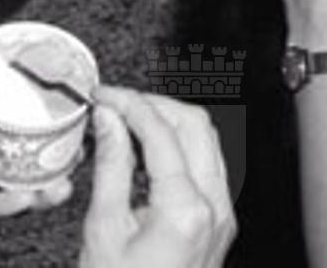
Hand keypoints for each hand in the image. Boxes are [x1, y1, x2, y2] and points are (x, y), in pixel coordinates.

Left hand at [0, 40, 71, 232]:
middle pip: (16, 149)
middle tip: (83, 140)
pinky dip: (4, 205)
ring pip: (7, 184)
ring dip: (37, 184)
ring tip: (65, 178)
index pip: (5, 104)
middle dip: (50, 149)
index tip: (67, 93)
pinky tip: (26, 196)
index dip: (35, 102)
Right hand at [79, 86, 234, 267]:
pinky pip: (208, 167)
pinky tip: (150, 152)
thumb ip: (111, 165)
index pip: (161, 129)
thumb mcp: (104, 229)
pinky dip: (181, 147)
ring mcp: (223, 219)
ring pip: (207, 142)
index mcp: (186, 208)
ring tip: (130, 121)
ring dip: (171, 122)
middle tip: (117, 103)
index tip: (104, 96)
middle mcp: (215, 208)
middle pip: (194, 124)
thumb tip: (109, 119)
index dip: (129, 103)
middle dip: (154, 104)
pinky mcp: (220, 227)